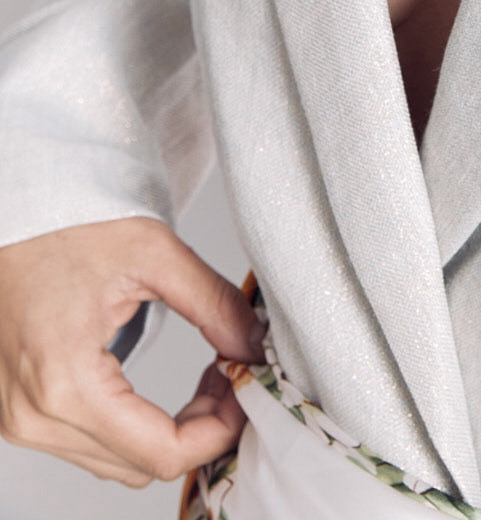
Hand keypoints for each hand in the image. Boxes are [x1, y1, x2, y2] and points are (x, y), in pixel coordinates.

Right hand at [0, 215, 261, 486]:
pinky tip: (163, 391)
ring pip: (117, 463)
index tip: (246, 388)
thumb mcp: (153, 254)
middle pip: (141, 467)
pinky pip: (91, 446)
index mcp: (65, 382)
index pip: (160, 451)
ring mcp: (21, 420)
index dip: (218, 430)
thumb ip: (213, 304)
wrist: (13, 216)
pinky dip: (135, 428)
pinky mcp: (21, 413)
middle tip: (232, 376)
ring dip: (170, 432)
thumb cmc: (68, 225)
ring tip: (206, 379)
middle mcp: (35, 416)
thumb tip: (254, 348)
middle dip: (202, 430)